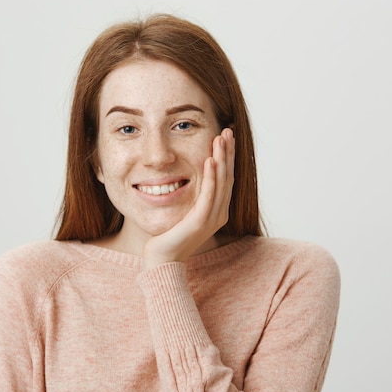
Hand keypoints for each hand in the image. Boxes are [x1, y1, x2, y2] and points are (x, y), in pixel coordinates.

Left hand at [142, 128, 234, 269]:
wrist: (163, 260)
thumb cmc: (169, 235)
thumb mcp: (183, 210)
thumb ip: (191, 195)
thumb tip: (186, 175)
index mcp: (217, 210)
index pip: (225, 177)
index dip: (227, 156)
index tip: (226, 136)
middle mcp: (219, 213)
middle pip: (227, 177)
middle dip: (228, 152)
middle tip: (227, 131)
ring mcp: (211, 218)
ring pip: (221, 183)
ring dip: (221, 159)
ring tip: (220, 139)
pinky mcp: (200, 222)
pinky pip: (208, 196)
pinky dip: (211, 177)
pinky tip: (210, 161)